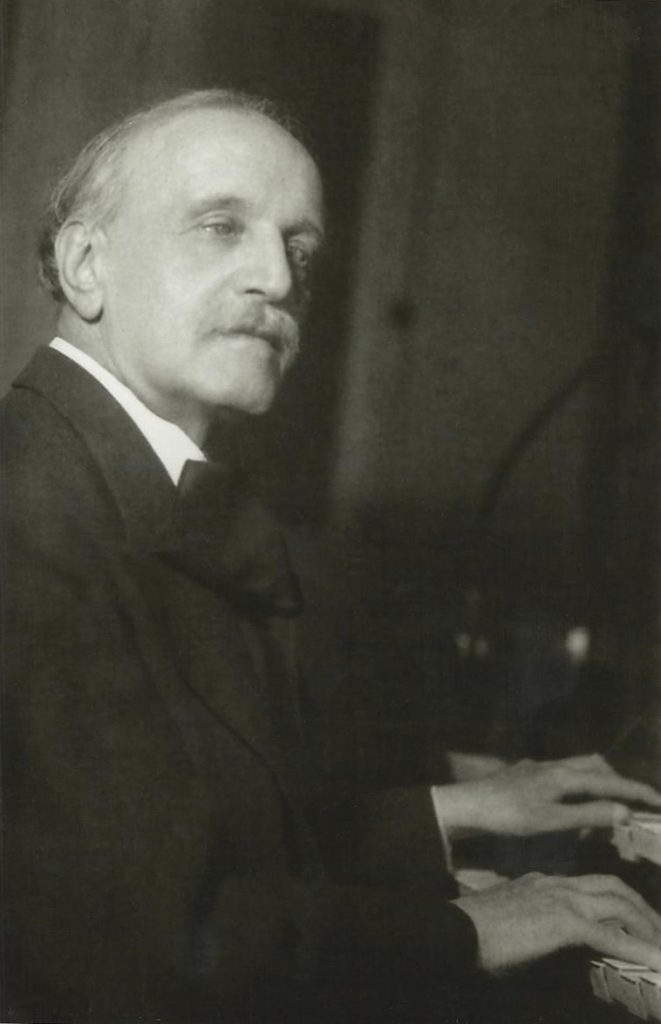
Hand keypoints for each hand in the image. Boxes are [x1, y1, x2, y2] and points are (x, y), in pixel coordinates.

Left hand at [433, 753, 660, 836]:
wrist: (467, 805)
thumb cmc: (507, 815)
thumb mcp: (551, 820)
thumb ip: (588, 815)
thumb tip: (624, 811)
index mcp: (563, 775)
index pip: (608, 781)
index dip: (635, 791)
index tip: (658, 801)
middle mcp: (553, 766)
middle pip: (594, 765)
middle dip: (616, 780)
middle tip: (632, 801)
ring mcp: (537, 769)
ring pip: (576, 768)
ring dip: (595, 782)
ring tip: (605, 804)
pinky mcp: (525, 775)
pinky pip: (561, 775)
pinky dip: (576, 787)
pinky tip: (569, 803)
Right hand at [454, 872, 660, 973]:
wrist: (454, 932)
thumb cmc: (472, 933)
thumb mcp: (509, 923)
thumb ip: (533, 926)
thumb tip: (550, 947)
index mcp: (542, 882)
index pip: (590, 884)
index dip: (617, 900)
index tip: (633, 919)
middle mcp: (555, 884)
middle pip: (613, 887)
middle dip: (641, 909)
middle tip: (657, 931)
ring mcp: (560, 899)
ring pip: (618, 904)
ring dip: (646, 926)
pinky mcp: (563, 922)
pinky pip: (611, 935)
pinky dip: (637, 948)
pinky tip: (655, 961)